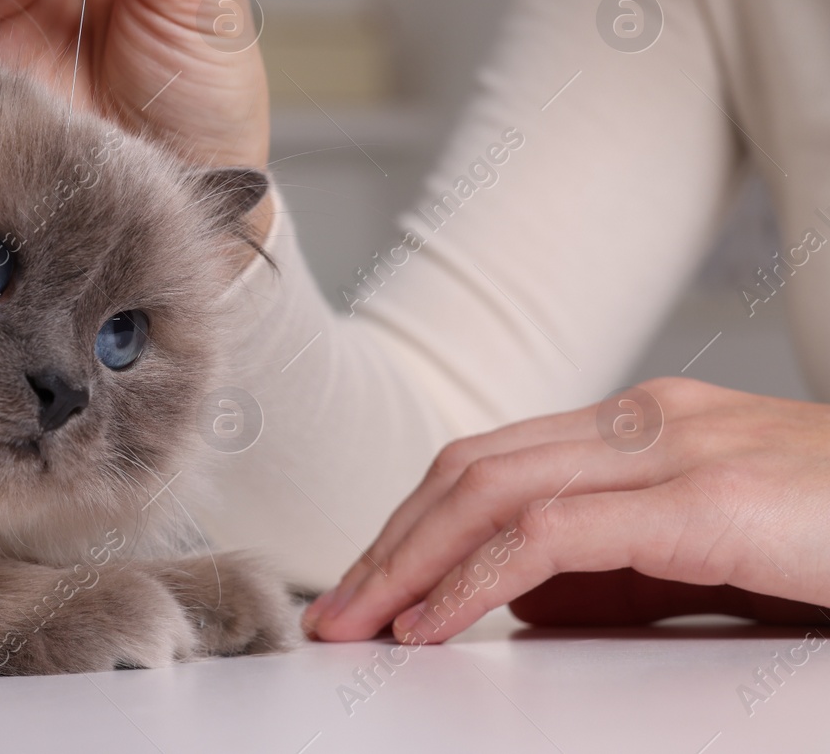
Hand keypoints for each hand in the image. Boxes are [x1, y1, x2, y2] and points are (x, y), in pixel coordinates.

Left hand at [302, 377, 829, 643]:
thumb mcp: (711, 563)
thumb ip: (618, 576)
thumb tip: (515, 604)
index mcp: (643, 429)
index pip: (490, 462)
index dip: (413, 523)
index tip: (365, 584)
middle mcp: (645, 422)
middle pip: (469, 467)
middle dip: (389, 540)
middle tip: (334, 611)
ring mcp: (673, 450)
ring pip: (490, 488)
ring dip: (409, 558)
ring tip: (360, 622)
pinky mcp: (704, 500)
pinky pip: (549, 534)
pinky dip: (475, 578)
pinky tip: (436, 624)